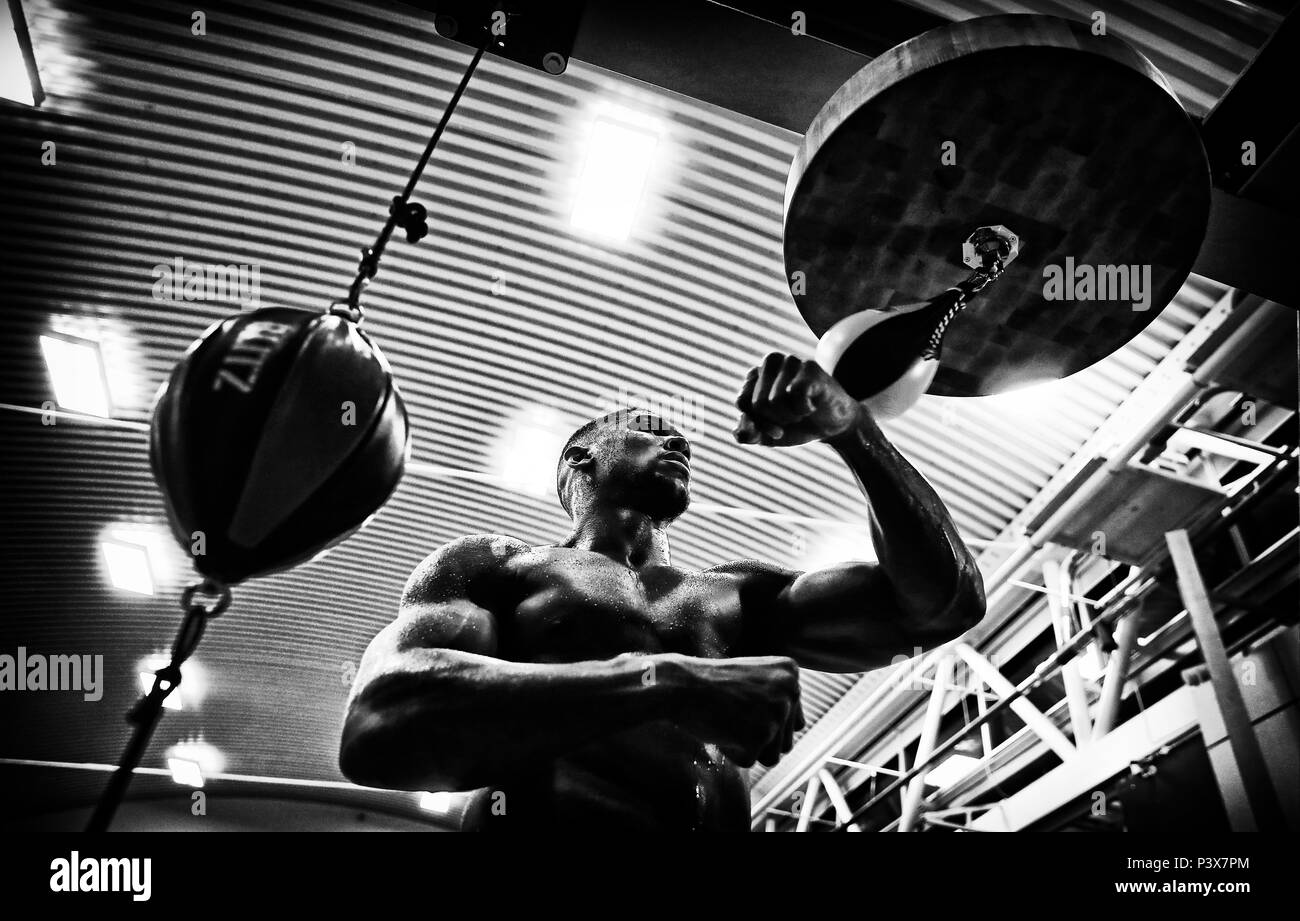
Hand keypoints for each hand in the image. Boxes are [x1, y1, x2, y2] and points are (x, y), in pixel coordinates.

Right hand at [663, 654, 804, 767]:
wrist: (679, 684)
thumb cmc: (709, 683)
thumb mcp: (754, 678)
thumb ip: (780, 697)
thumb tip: (801, 726)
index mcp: (790, 673)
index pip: (794, 720)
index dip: (764, 720)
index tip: (743, 704)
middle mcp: (790, 691)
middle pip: (785, 741)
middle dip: (758, 737)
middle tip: (732, 713)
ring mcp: (776, 714)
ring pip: (771, 756)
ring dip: (747, 747)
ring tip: (728, 720)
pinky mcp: (759, 736)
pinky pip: (749, 761)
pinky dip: (731, 752)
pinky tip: (720, 728)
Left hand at [733, 353, 860, 446]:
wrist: (832, 426)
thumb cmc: (795, 424)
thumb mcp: (766, 435)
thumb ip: (748, 434)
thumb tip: (739, 432)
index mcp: (753, 375)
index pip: (742, 402)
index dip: (757, 423)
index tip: (773, 428)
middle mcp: (770, 362)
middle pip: (758, 403)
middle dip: (775, 421)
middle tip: (790, 419)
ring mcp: (791, 362)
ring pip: (775, 400)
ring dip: (790, 416)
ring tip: (800, 411)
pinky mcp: (810, 367)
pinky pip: (796, 395)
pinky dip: (804, 409)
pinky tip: (812, 405)